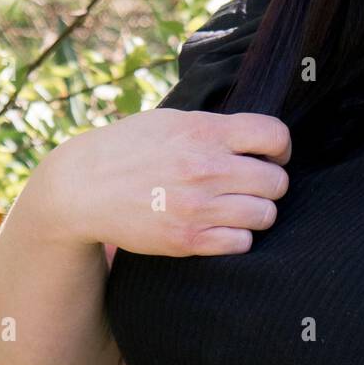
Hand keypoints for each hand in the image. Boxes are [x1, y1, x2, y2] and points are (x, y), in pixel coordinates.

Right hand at [42, 108, 290, 256]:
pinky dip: (238, 237)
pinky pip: (242, 243)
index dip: (280, 148)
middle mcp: (206, 167)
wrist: (83, 187)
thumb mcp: (170, 121)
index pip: (275, 135)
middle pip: (277, 181)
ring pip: (265, 214)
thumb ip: (212, 127)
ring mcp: (198, 206)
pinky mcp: (188, 238)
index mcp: (204, 131)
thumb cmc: (128, 148)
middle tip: (251, 185)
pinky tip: (221, 227)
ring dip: (256, 211)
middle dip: (270, 183)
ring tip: (236, 206)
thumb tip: (254, 136)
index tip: (269, 155)